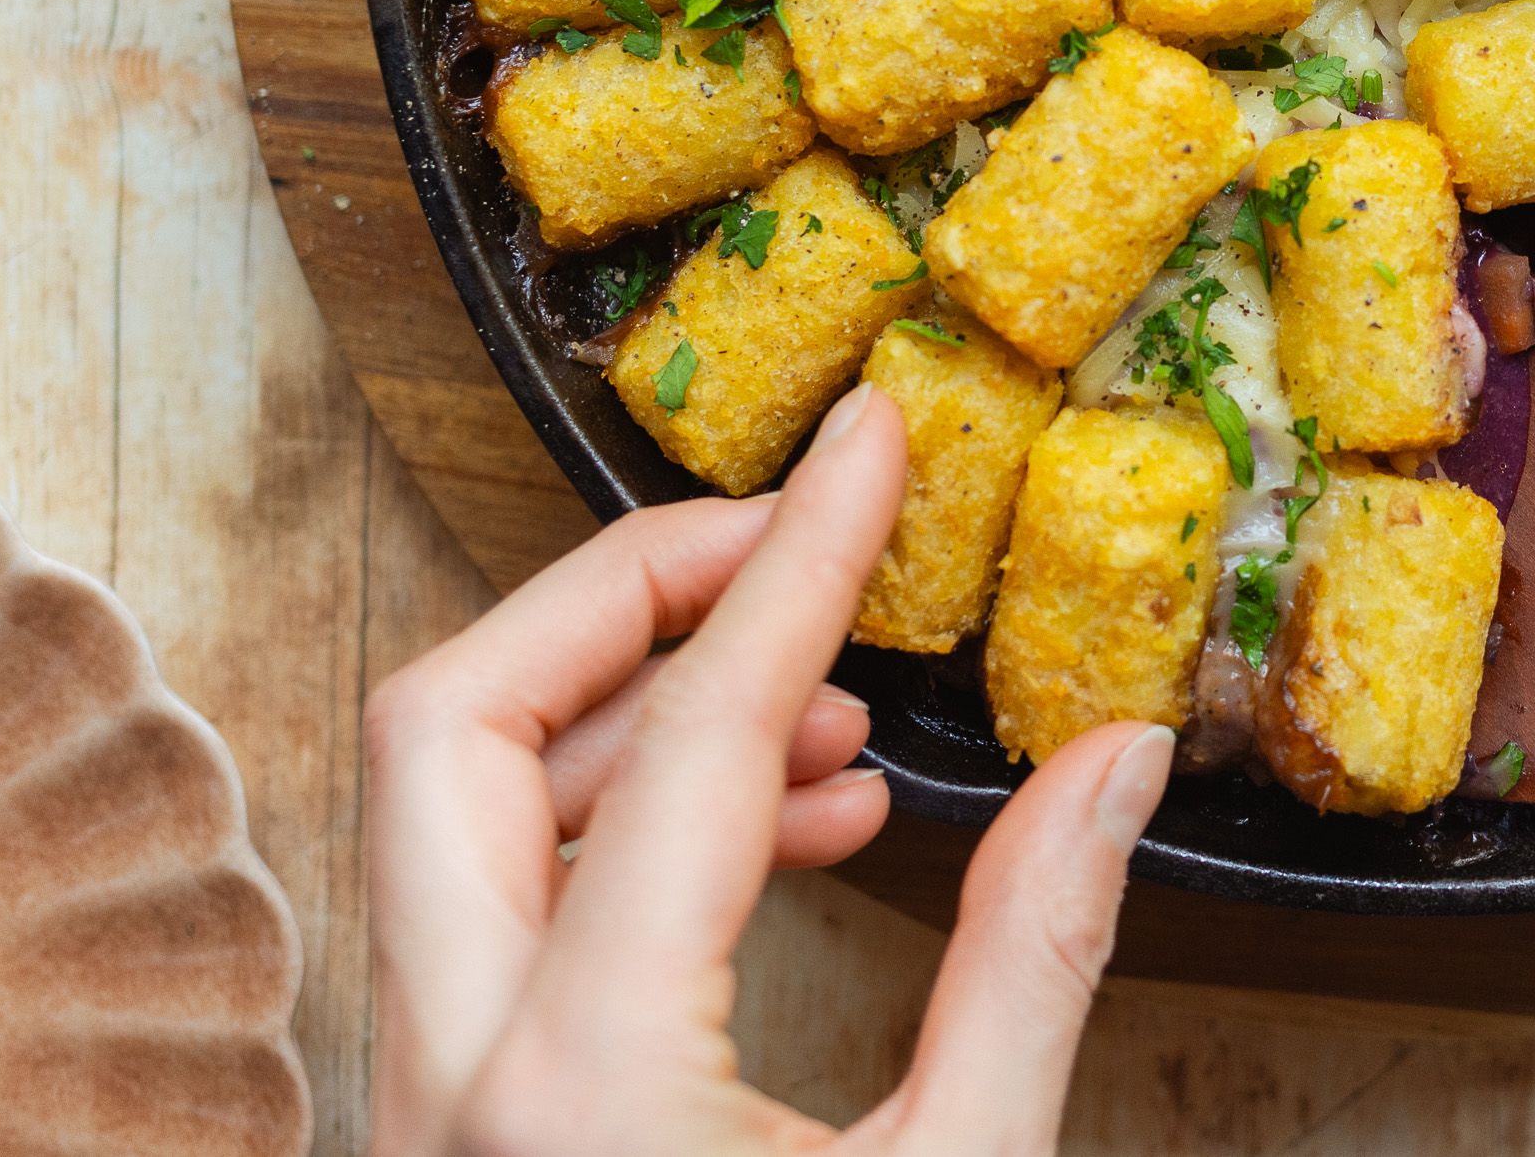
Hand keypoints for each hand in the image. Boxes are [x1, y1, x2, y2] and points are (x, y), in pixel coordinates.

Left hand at [361, 385, 1174, 1156]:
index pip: (692, 738)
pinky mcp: (449, 1137)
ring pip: (444, 819)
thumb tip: (1110, 762)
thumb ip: (1029, 963)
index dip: (804, 561)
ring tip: (826, 725)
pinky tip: (786, 835)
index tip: (872, 446)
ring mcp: (423, 1113)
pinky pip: (482, 923)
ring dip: (624, 722)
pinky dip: (611, 835)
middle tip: (786, 551)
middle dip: (626, 597)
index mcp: (583, 1084)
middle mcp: (454, 1080)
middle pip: (455, 724)